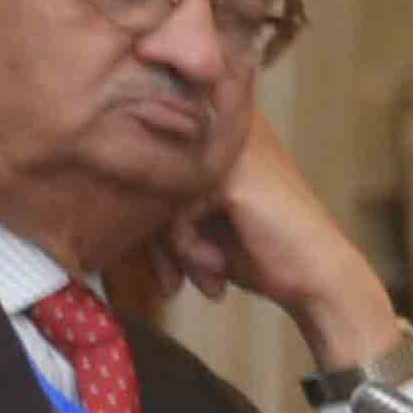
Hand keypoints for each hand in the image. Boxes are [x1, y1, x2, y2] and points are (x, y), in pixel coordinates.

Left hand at [169, 125, 412, 384]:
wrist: (316, 280)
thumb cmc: (254, 251)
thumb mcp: (196, 220)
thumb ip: (155, 196)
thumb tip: (95, 191)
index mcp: (218, 135)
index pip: (147, 166)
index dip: (147, 223)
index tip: (166, 268)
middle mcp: (225, 132)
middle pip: (146, 181)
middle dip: (155, 240)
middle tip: (173, 279)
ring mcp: (230, 150)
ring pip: (157, 198)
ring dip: (173, 249)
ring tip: (200, 278)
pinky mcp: (233, 175)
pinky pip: (176, 213)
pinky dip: (188, 250)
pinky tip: (215, 271)